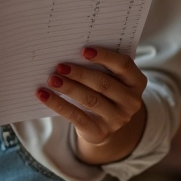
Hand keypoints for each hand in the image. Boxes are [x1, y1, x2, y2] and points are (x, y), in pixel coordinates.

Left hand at [35, 46, 147, 164]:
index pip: (123, 65)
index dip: (104, 56)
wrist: (105, 123)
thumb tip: (69, 49)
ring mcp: (118, 119)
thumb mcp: (110, 76)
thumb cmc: (104, 89)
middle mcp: (131, 101)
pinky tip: (43, 95)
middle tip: (60, 65)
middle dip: (80, 74)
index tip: (83, 50)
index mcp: (136, 81)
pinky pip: (77, 116)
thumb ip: (99, 64)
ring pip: (90, 100)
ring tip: (51, 78)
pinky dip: (58, 104)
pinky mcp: (101, 132)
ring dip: (68, 88)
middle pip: (104, 83)